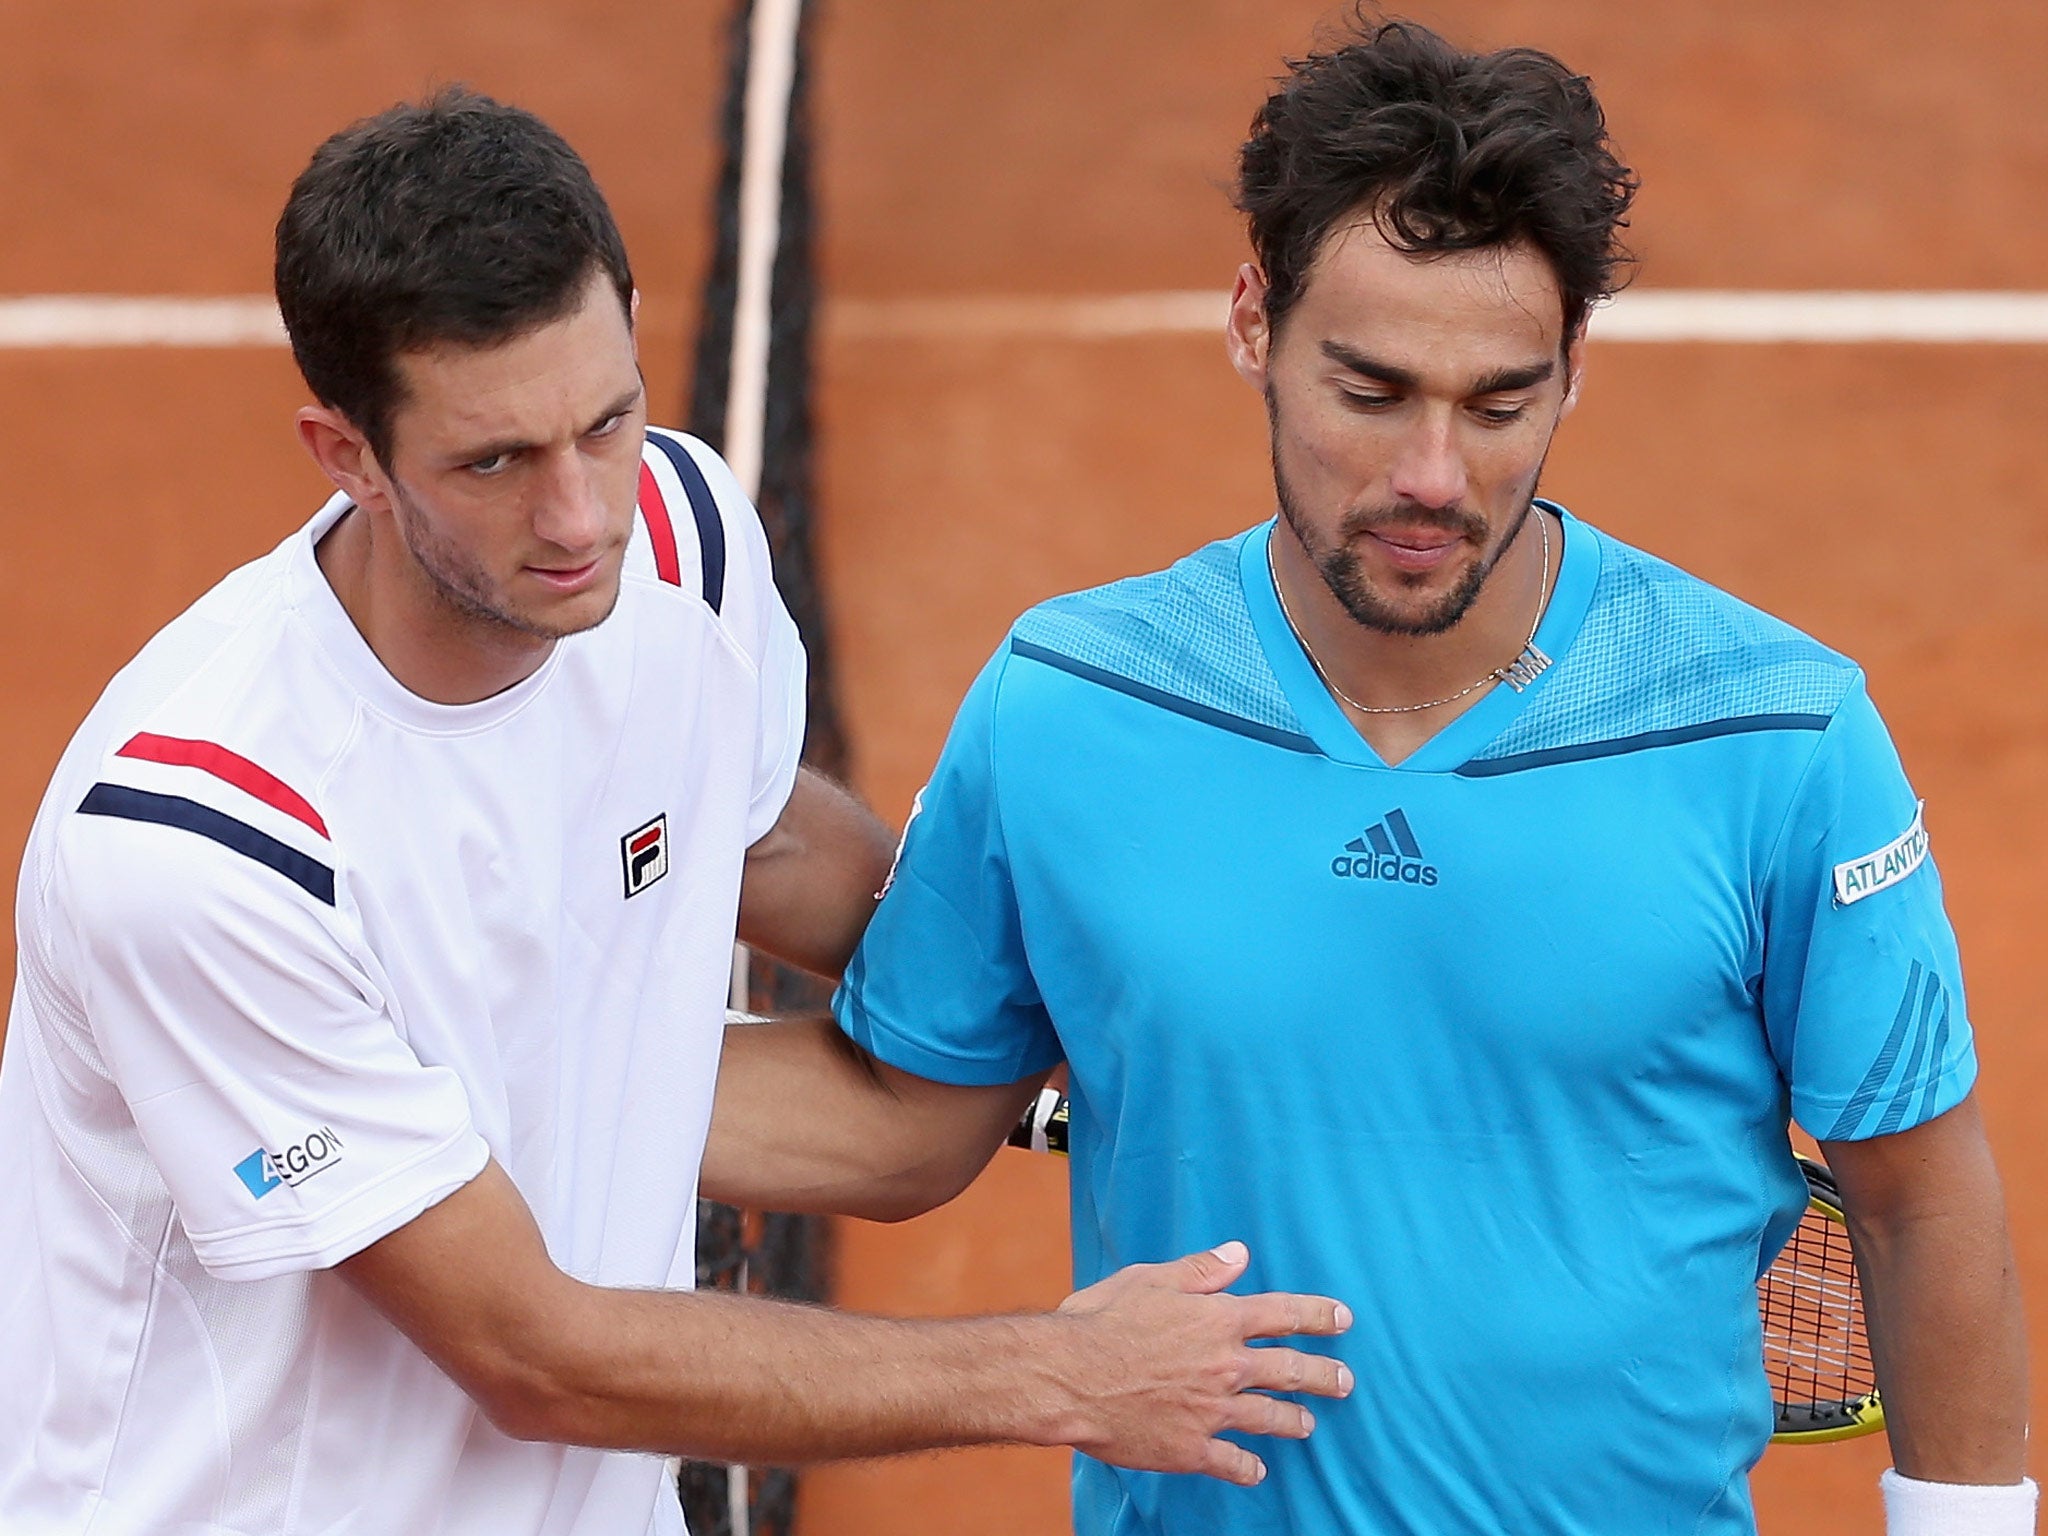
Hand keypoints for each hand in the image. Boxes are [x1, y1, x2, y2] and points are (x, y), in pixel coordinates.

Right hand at [1045, 1240, 1352, 1485]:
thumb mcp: (1150, 1279)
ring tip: (1309, 1425)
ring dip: (1294, 1420)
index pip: (1283, 1314)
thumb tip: (1239, 1253)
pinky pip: (1230, 1462)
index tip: (1343, 1319)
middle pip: (1289, 1370)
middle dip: (1324, 1375)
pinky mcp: (1190, 1448)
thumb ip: (1200, 1270)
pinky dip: (1246, 1468)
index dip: (1318, 1315)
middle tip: (1345, 1381)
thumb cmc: (1101, 1321)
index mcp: (1218, 1320)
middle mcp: (1224, 1365)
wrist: (1068, 1378)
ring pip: (1268, 1417)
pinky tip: (1256, 1473)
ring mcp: (1211, 1411)